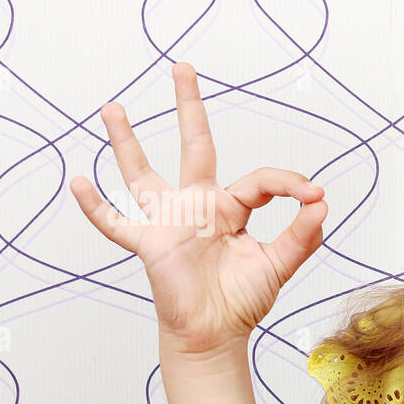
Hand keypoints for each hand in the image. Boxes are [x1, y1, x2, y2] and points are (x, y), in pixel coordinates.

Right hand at [71, 62, 327, 354]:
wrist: (216, 335)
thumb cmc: (242, 300)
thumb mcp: (279, 265)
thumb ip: (301, 236)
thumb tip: (323, 203)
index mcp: (232, 209)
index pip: (260, 180)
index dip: (289, 183)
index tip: (314, 194)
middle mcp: (199, 206)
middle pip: (194, 146)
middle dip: (189, 107)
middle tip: (183, 68)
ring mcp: (171, 222)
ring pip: (143, 173)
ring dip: (126, 141)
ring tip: (112, 107)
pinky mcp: (150, 245)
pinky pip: (118, 224)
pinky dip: (98, 208)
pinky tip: (81, 183)